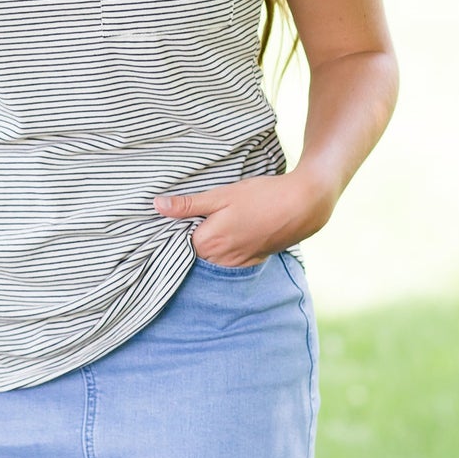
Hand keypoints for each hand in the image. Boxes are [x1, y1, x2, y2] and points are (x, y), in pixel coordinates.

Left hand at [152, 169, 336, 266]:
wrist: (302, 205)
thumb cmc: (261, 196)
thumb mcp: (221, 195)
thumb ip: (188, 205)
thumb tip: (156, 206)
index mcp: (208, 242)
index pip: (176, 244)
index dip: (171, 231)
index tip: (168, 220)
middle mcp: (221, 259)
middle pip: (193, 253)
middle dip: (187, 239)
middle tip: (187, 218)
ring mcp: (238, 262)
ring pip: (210, 258)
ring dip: (206, 245)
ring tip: (210, 224)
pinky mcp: (252, 261)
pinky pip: (228, 260)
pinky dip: (223, 250)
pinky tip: (229, 232)